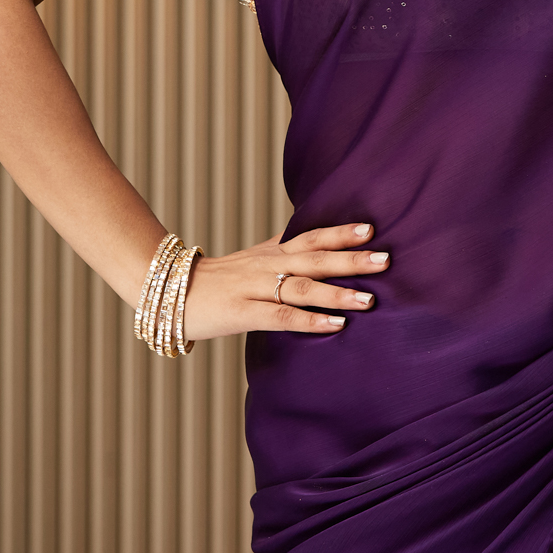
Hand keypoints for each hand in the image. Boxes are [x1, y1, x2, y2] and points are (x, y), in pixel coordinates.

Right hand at [182, 222, 390, 339]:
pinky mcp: (242, 313)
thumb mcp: (253, 258)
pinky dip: (310, 320)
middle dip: (352, 259)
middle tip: (385, 259)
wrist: (167, 288)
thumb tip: (315, 241)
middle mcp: (267, 265)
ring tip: (369, 298)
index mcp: (272, 252)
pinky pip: (281, 316)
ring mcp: (254, 288)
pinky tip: (335, 325)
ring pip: (302, 286)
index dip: (341, 232)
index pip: (312, 237)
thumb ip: (283, 250)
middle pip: (315, 258)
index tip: (372, 227)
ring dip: (338, 292)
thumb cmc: (217, 278)